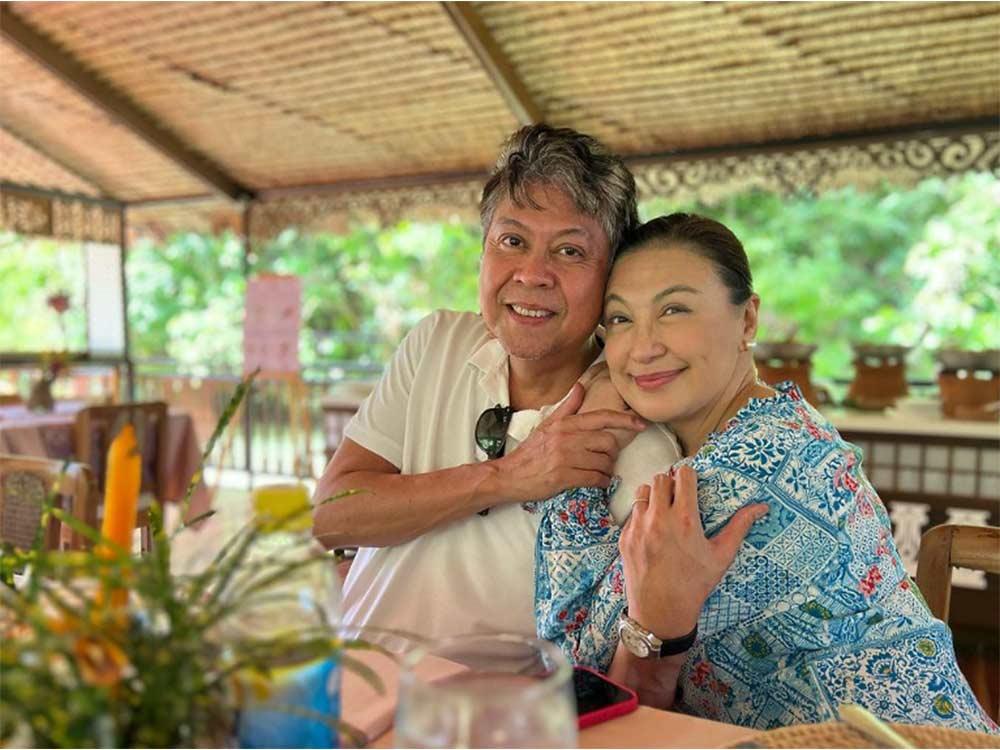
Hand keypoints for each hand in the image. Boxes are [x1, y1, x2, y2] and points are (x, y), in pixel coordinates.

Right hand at [495, 382, 645, 502]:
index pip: (602, 417)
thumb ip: (567, 406)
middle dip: (612, 453)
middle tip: (607, 458)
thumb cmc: (531, 451)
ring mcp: (565, 458)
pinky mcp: (564, 477)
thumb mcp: (547, 424)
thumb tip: (581, 387)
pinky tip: (597, 482)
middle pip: (608, 442)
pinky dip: (601, 482)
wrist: (509, 475)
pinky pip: (595, 478)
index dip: (625, 420)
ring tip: (599, 471)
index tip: (641, 423)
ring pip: (604, 462)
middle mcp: (567, 438)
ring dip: (607, 470)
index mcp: (565, 423)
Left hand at [619, 466, 767, 637]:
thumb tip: (762, 506)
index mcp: (685, 519)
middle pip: (661, 478)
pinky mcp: (625, 537)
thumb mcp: (721, 556)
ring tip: (664, 512)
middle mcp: (659, 518)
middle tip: (678, 496)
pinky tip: (652, 531)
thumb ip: (740, 526)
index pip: (683, 475)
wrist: (660, 612)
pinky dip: (642, 516)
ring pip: (643, 492)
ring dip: (654, 497)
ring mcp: (638, 527)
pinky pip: (632, 513)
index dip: (688, 475)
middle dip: (671, 483)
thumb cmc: (695, 584)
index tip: (692, 482)